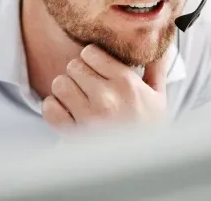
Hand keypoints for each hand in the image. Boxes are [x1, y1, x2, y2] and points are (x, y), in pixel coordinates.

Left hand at [42, 44, 168, 132]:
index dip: (91, 58)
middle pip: (73, 65)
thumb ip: (156, 67)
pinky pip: (49, 108)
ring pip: (59, 83)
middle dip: (79, 73)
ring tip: (77, 99)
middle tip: (88, 85)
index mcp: (127, 84)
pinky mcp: (73, 134)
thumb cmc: (149, 129)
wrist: (141, 165)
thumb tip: (161, 43)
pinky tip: (67, 112)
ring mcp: (88, 117)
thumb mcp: (158, 97)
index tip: (96, 68)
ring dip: (65, 89)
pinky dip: (53, 108)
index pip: (90, 52)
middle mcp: (106, 98)